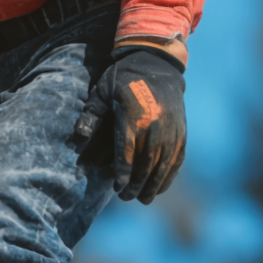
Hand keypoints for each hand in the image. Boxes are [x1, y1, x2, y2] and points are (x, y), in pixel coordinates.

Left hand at [74, 48, 185, 202]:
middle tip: (126, 198)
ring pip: (163, 164)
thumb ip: (91, 113)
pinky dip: (169, 175)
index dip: (123, 173)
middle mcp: (155, 124)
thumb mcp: (102, 90)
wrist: (156, 64)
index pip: (128, 151)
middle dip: (136, 183)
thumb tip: (80, 135)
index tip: (117, 187)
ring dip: (153, 184)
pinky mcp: (182, 131)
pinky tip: (160, 187)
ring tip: (143, 199)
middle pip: (146, 162)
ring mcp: (171, 128)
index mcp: (134, 115)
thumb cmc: (123, 78)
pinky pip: (177, 158)